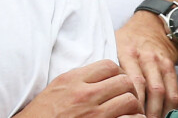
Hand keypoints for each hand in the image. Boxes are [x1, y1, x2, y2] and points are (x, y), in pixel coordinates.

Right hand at [16, 59, 143, 117]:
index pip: (109, 65)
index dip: (119, 72)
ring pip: (128, 100)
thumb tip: (102, 72)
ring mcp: (92, 114)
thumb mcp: (59, 87)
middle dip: (129, 88)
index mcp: (74, 80)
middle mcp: (84, 94)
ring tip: (131, 111)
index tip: (118, 82)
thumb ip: (80, 78)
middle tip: (128, 97)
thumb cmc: (43, 112)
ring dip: (133, 105)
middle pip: (123, 81)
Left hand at [116, 11, 177, 117]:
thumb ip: (108, 65)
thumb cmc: (128, 38)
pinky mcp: (169, 66)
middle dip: (144, 111)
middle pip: (148, 89)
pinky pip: (173, 90)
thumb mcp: (113, 43)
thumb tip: (98, 88)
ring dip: (157, 112)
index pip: (133, 80)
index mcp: (127, 51)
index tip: (126, 114)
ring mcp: (159, 62)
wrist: (151, 23)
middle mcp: (145, 57)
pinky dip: (170, 106)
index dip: (132, 101)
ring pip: (161, 92)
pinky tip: (163, 115)